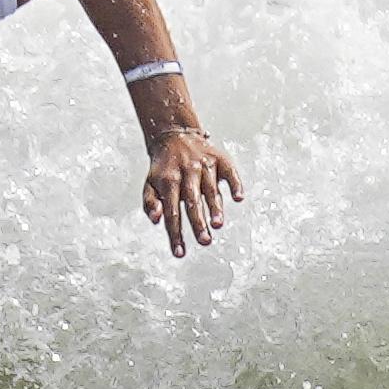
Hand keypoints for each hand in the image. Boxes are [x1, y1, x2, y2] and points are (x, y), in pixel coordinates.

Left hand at [142, 127, 242, 257]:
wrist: (173, 135)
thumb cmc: (163, 169)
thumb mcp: (149, 184)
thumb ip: (150, 203)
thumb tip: (156, 220)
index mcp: (168, 182)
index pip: (172, 212)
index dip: (175, 233)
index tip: (180, 253)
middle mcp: (187, 173)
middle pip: (192, 202)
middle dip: (198, 223)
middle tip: (204, 241)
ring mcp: (204, 165)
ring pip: (210, 189)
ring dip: (215, 207)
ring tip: (218, 224)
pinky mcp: (220, 159)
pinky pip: (229, 172)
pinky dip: (234, 183)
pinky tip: (238, 198)